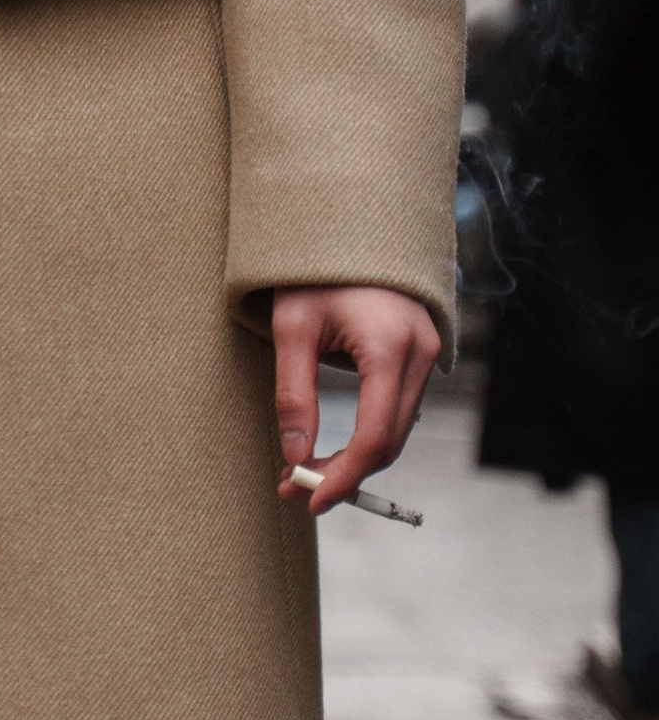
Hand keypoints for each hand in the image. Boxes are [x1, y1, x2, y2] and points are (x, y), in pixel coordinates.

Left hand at [271, 285, 441, 513]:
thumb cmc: (314, 270)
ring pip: (397, 428)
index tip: (308, 499)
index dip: (342, 476)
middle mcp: (421, 355)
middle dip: (345, 472)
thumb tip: (294, 456)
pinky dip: (369, 432)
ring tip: (304, 470)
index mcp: (391, 348)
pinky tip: (334, 444)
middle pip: (390, 440)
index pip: (373, 436)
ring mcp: (429, 353)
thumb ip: (293, 394)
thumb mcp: (291, 327)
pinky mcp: (421, 353)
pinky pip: (398, 408)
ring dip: (356, 456)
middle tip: (296, 489)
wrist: (347, 220)